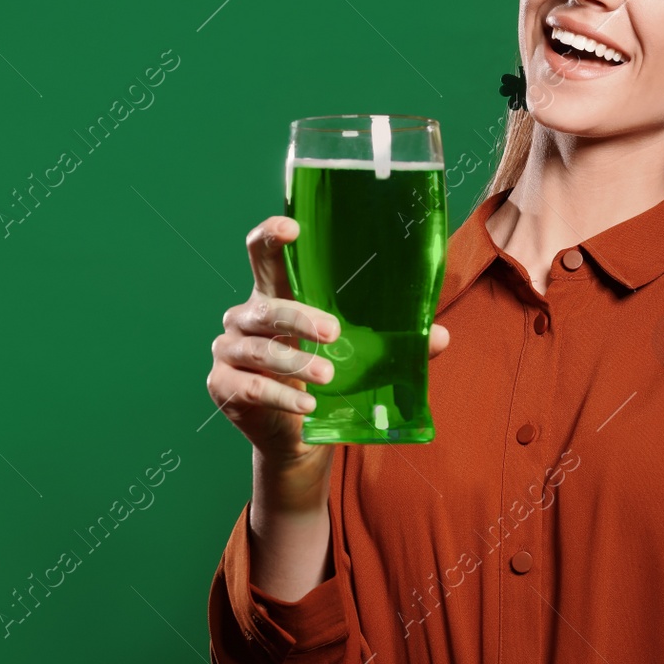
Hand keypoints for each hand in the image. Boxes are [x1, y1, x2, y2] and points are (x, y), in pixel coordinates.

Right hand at [207, 215, 451, 470]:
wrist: (296, 435)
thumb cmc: (325, 378)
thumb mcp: (358, 356)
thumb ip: (392, 343)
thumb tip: (441, 336)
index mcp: (274, 294)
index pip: (261, 253)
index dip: (270, 235)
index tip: (292, 228)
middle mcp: (244, 317)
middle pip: (266, 307)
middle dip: (299, 317)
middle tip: (333, 332)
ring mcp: (228, 351)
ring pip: (260, 349)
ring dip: (296, 363)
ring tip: (329, 376)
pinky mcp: (222, 385)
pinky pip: (251, 387)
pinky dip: (282, 397)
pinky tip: (307, 407)